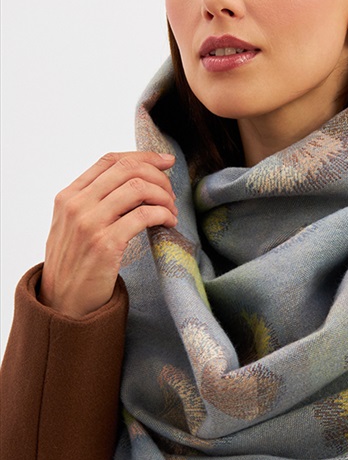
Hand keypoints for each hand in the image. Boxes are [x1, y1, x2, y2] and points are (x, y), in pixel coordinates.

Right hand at [39, 151, 177, 317]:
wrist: (63, 302)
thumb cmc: (74, 263)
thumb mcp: (73, 225)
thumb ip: (93, 202)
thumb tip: (133, 182)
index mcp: (68, 196)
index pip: (110, 160)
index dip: (142, 157)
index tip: (165, 161)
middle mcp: (76, 205)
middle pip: (127, 170)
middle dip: (158, 176)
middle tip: (171, 192)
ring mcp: (89, 224)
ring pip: (138, 188)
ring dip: (163, 196)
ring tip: (172, 210)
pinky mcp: (105, 244)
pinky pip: (143, 216)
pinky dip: (163, 214)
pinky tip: (169, 222)